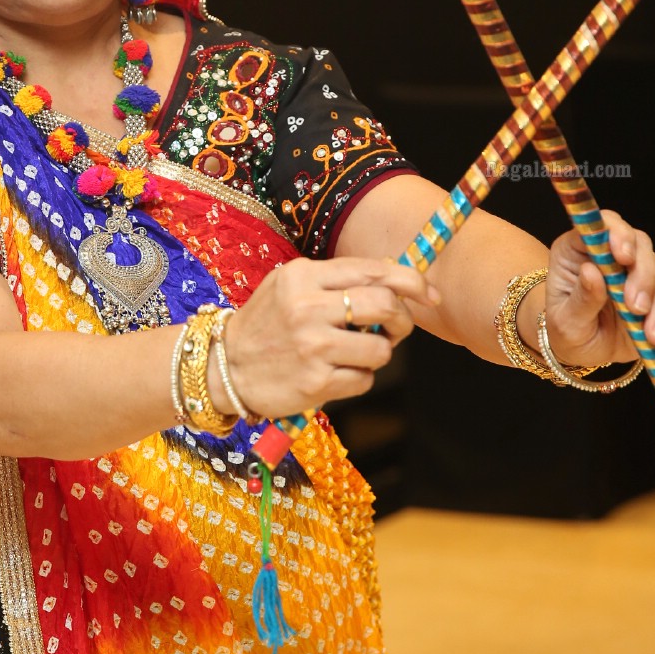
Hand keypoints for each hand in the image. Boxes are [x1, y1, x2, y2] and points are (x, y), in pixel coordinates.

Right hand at [222, 255, 439, 418]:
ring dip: (380, 353)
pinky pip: (364, 380)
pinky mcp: (315, 382)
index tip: (429, 293)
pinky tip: (337, 373)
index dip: (411, 281)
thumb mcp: (290, 286)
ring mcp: (312, 346)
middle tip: (396, 328)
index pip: (373, 271)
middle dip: (403, 319)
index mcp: (303, 276)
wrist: (224, 366)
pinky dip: (359, 378)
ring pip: (381, 349)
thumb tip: (395, 280)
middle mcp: (307, 307)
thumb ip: (336, 279)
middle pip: (385, 304)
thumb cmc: (266, 323)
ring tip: (357, 353)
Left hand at [542, 209, 654, 368]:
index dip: (617, 234)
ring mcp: (635, 273)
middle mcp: (609, 255)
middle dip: (643, 276)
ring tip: (653, 335)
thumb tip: (591, 271)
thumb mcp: (565, 321)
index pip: (600, 225)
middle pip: (640, 245)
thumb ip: (581, 298)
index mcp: (577, 250)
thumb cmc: (565, 331)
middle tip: (637, 308)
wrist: (582, 354)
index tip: (624, 257)